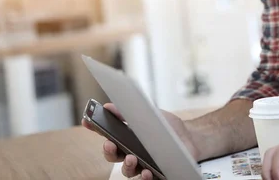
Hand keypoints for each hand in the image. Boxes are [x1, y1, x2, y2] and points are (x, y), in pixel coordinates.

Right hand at [82, 103, 197, 178]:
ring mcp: (142, 166)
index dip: (95, 128)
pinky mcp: (154, 175)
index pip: (107, 134)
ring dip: (127, 165)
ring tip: (133, 159)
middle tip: (110, 145)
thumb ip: (130, 113)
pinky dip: (144, 178)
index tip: (87, 121)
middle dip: (109, 151)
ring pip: (127, 171)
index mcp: (127, 138)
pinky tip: (147, 172)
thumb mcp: (150, 115)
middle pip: (113, 156)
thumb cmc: (168, 127)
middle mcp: (131, 153)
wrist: (191, 138)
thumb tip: (108, 106)